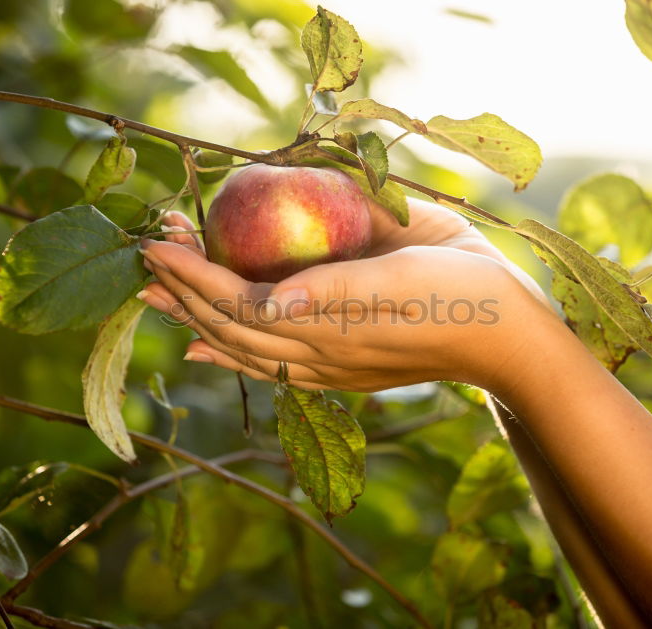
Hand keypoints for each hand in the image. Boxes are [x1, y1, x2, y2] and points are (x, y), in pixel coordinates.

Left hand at [138, 199, 553, 392]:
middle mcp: (317, 351)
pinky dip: (232, 351)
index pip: (238, 301)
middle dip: (182, 294)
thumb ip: (334, 291)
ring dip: (197, 320)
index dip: (192, 275)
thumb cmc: (460, 293)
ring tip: (158, 300)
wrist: (505, 334)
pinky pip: (272, 361)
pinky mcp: (342, 365)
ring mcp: (327, 363)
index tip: (154, 244)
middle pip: (229, 327)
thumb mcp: (402, 278)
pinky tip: (209, 347)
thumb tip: (268, 305)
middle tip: (146, 257)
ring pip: (244, 346)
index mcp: (326, 325)